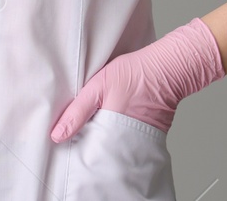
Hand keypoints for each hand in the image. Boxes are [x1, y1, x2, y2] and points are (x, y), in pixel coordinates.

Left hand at [49, 18, 224, 141]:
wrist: (169, 69)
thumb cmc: (136, 73)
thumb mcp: (98, 86)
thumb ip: (77, 111)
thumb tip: (57, 135)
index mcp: (109, 132)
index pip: (86, 154)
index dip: (74, 151)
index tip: (62, 146)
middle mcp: (125, 143)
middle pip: (100, 156)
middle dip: (87, 150)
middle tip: (75, 141)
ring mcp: (138, 142)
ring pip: (114, 151)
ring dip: (103, 145)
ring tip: (92, 132)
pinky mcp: (148, 138)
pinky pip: (128, 145)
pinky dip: (118, 140)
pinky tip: (110, 127)